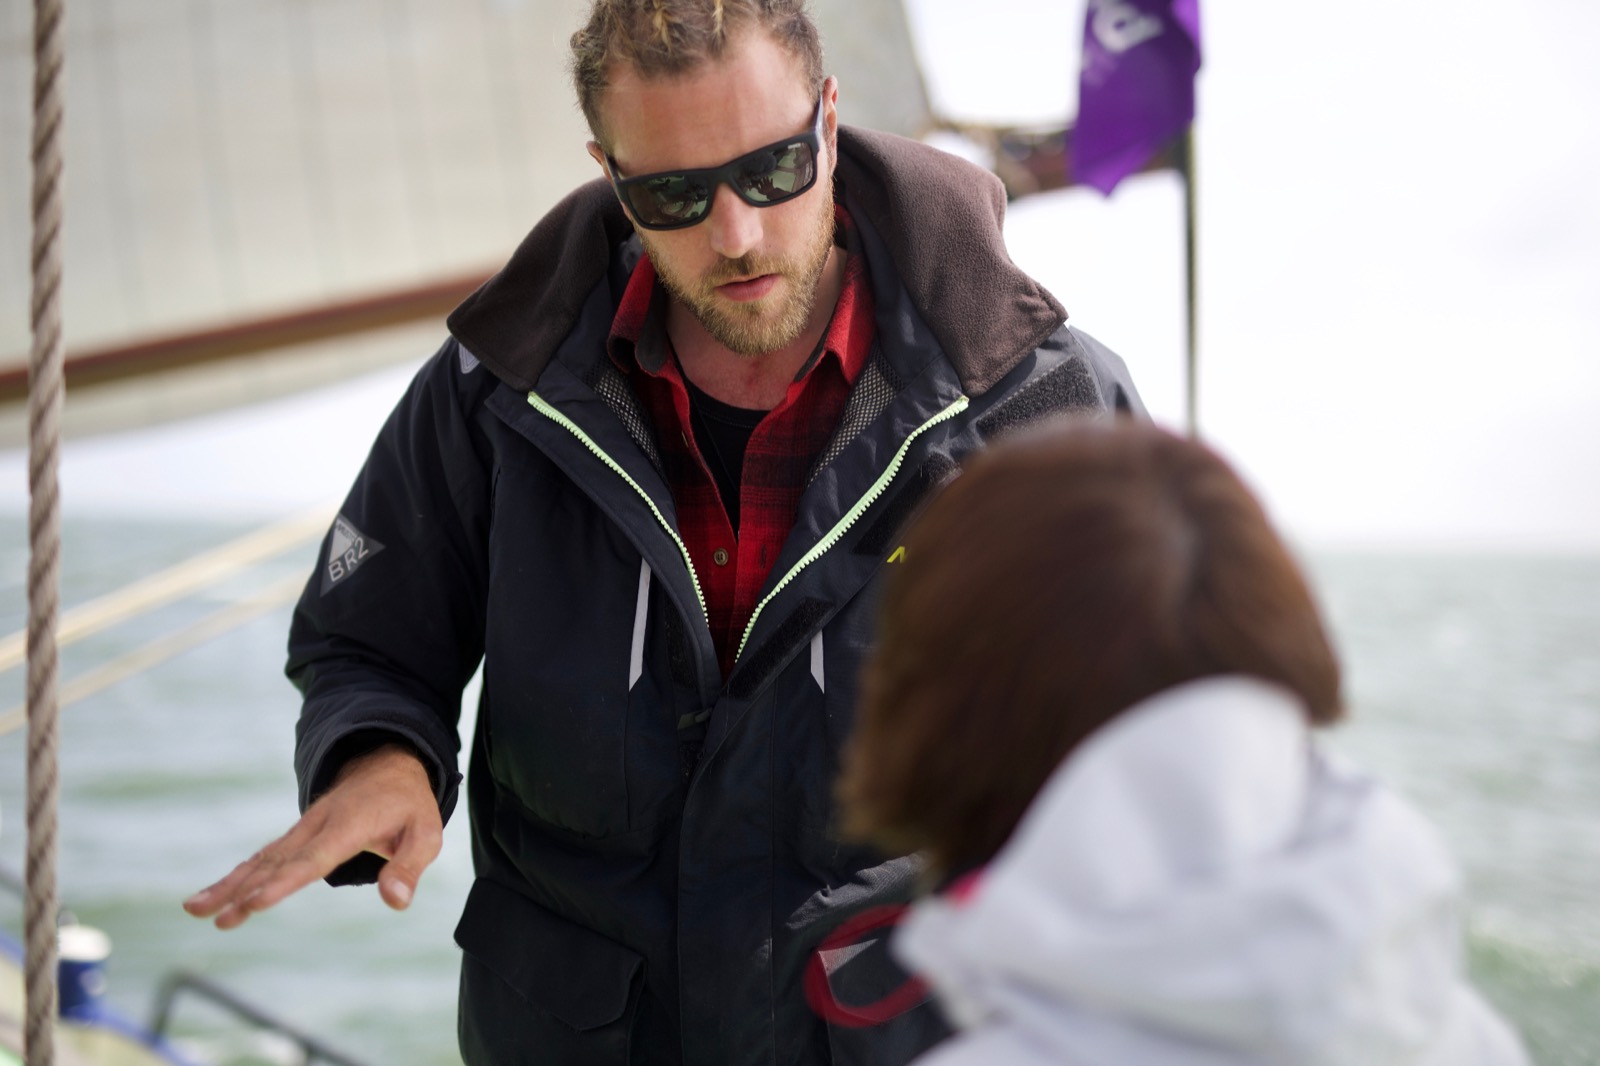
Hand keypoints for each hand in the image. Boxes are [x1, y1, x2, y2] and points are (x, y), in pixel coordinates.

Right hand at [183, 743, 441, 929]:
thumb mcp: (426, 833)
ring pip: (261, 858)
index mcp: (351, 825)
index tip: (255, 904)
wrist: (388, 763)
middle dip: (243, 890)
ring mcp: (303, 828)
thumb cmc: (409, 805)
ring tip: (195, 909)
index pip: (313, 859)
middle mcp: (318, 825)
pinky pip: (263, 856)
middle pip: (276, 861)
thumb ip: (409, 867)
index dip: (284, 882)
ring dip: (228, 884)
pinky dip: (237, 875)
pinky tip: (211, 897)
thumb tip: (395, 901)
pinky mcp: (296, 835)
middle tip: (214, 916)